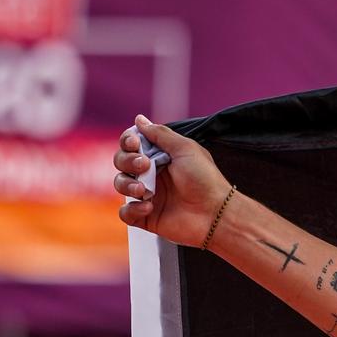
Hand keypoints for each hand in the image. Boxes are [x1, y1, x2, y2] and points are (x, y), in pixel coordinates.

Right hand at [114, 115, 231, 247]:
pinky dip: (131, 210)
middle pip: (121, 161)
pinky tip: (148, 208)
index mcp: (160, 156)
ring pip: (120, 184)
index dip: (128, 142)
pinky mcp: (147, 216)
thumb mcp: (185, 149)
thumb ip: (161, 134)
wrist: (216, 213)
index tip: (135, 144)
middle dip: (127, 161)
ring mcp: (148, 195)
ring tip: (144, 190)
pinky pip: (125, 213)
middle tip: (144, 165)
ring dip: (127, 184)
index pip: (131, 145)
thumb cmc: (206, 180)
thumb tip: (139, 120)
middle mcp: (152, 174)